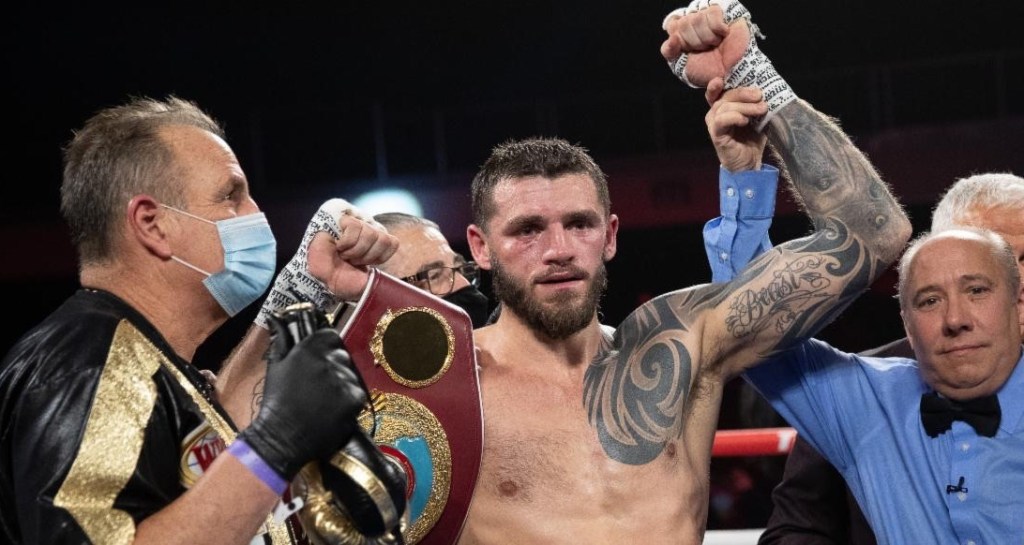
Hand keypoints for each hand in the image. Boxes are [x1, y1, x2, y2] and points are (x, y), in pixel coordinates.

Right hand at [238, 323, 367, 480]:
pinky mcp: (355, 398)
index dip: (326, 348)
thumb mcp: (276, 366)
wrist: (282, 437)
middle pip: (342, 356)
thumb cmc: (276, 402)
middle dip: (334, 368)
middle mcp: (329, 360)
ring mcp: (344, 379)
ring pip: (350, 375)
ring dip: (341, 385)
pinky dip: (348, 401)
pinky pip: (357, 393)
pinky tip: (332, 410)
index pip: (330, 336)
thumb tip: (277, 317)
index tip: (320, 361)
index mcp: (310, 348)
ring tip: (323, 401)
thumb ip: (282, 339)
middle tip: (319, 387)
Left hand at [256, 199, 398, 327]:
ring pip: (381, 238)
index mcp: (337, 212)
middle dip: (356, 251)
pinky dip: (380, 257)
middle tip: (345, 257)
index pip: (352, 220)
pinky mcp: (384, 241)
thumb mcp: (316, 249)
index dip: (346, 240)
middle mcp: (356, 215)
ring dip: (366, 255)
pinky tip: (368, 260)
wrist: (331, 281)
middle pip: (368, 231)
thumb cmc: (322, 265)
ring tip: (355, 260)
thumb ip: (324, 235)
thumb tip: (344, 224)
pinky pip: (392, 243)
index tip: (337, 248)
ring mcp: (372, 227)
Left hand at [660, 4, 749, 87]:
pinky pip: (712, 13)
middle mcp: (695, 20)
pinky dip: (717, 29)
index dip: (680, 39)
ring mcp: (709, 14)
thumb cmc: (709, 70)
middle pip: (683, 23)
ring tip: (715, 44)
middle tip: (706, 49)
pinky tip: (724, 34)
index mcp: (682, 31)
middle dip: (694, 42)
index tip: (689, 50)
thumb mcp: (680, 66)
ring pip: (697, 18)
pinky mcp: (726, 10)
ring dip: (707, 38)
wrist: (732, 74)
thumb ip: (669, 51)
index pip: (672, 24)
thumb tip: (672, 38)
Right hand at [705, 78, 767, 170]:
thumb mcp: (758, 117)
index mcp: (724, 107)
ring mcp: (714, 124)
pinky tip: (745, 121)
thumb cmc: (752, 140)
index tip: (723, 78)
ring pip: (725, 107)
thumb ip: (757, 104)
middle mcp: (715, 113)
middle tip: (760, 96)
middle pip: (726, 96)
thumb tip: (765, 90)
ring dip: (745, 106)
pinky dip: (734, 117)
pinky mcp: (716, 134)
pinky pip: (722, 120)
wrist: (749, 164)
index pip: (717, 91)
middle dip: (744, 93)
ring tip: (761, 110)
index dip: (717, 84)